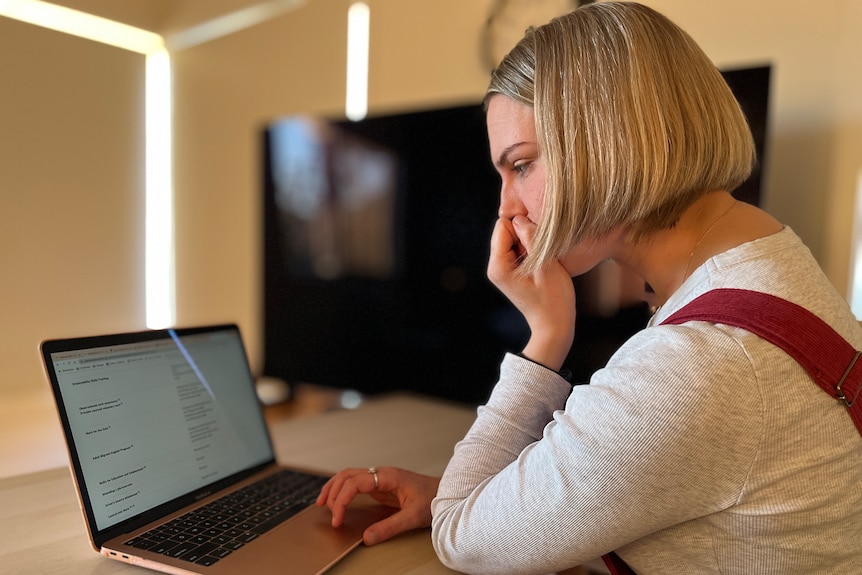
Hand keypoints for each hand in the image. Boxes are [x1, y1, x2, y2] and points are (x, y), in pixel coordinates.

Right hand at [316, 467, 439, 545]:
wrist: (446, 493)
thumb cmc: (434, 499)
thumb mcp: (414, 516)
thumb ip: (390, 527)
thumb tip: (367, 538)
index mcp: (388, 476)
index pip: (355, 483)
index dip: (342, 500)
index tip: (338, 519)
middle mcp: (381, 473)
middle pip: (347, 475)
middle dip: (333, 492)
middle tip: (328, 513)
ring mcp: (380, 477)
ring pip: (349, 476)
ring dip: (334, 488)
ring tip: (323, 503)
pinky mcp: (381, 485)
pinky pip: (356, 483)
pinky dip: (343, 490)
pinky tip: (338, 500)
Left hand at [487, 216, 575, 369]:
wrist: (554, 326)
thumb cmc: (553, 300)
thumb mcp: (546, 266)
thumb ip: (532, 239)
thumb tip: (520, 218)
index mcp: (499, 265)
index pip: (503, 226)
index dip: (522, 225)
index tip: (540, 237)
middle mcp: (495, 267)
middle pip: (506, 231)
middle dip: (525, 233)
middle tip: (544, 249)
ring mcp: (503, 270)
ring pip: (514, 239)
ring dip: (530, 243)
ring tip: (545, 258)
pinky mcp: (512, 272)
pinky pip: (519, 249)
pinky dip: (532, 250)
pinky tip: (543, 262)